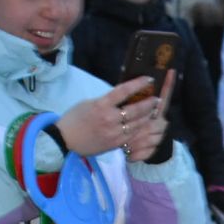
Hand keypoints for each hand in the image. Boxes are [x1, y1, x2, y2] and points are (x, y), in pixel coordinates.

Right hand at [57, 71, 171, 161]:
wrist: (65, 140)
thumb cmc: (75, 118)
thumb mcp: (89, 103)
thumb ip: (106, 100)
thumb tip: (122, 96)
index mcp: (101, 105)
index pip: (123, 91)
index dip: (138, 84)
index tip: (148, 79)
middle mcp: (109, 118)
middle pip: (135, 109)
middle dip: (149, 103)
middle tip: (157, 97)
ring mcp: (114, 132)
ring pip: (137, 123)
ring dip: (148, 115)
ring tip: (155, 110)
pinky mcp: (115, 143)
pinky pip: (132, 134)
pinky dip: (141, 128)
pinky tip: (146, 123)